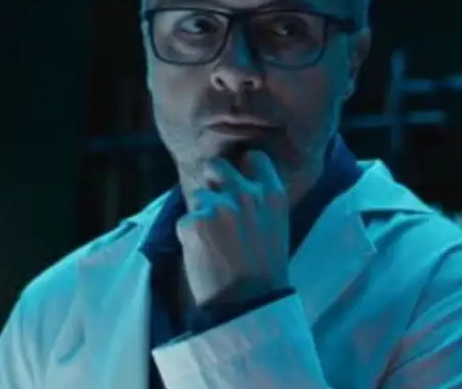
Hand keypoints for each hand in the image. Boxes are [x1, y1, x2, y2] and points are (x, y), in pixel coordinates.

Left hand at [178, 150, 291, 308]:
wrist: (249, 304)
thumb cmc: (265, 270)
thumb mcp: (276, 227)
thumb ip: (261, 203)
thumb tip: (239, 184)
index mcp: (273, 194)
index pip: (254, 158)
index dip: (244, 168)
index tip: (239, 178)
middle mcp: (248, 194)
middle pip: (218, 166)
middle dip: (213, 180)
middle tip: (214, 203)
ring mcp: (219, 206)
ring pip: (199, 195)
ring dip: (201, 212)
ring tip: (211, 240)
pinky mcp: (194, 222)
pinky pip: (185, 219)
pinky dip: (188, 235)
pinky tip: (201, 253)